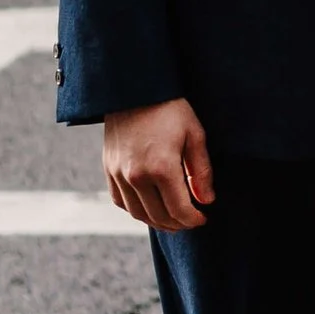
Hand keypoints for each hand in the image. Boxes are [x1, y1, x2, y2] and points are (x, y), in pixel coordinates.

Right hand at [104, 96, 214, 231]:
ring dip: (156, 222)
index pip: (179, 209)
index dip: (193, 220)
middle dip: (177, 224)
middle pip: (158, 216)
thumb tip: (206, 200)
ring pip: (138, 213)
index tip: (202, 219)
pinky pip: (120, 201)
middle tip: (190, 222)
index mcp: (161, 167)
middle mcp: (136, 176)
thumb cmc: (169, 109)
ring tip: (172, 220)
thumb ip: (201, 171)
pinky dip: (135, 210)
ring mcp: (118, 174)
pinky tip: (150, 208)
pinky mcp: (108, 169)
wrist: (133, 89)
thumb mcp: (194, 134)